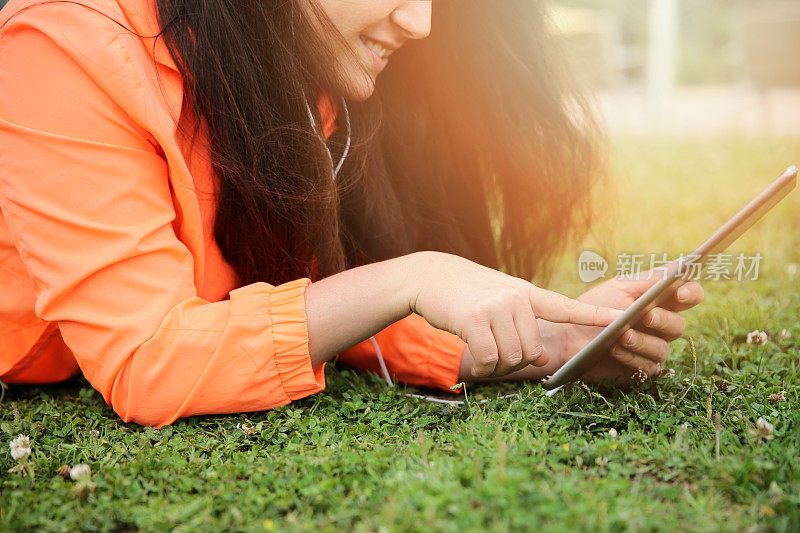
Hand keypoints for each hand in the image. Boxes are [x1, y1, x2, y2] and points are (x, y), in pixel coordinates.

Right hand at [407, 252, 623, 378]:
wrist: (429, 277)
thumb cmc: (465, 295)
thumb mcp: (500, 301)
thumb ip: (523, 326)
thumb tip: (539, 360)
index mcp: (527, 293)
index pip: (566, 306)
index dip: (595, 316)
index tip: (622, 318)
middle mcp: (516, 297)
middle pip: (532, 351)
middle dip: (515, 362)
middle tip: (495, 353)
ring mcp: (497, 305)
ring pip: (512, 358)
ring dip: (496, 366)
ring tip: (481, 350)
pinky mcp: (475, 318)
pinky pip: (490, 359)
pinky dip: (482, 366)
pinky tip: (472, 356)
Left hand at [553, 268, 703, 384]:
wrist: (567, 334)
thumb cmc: (594, 307)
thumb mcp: (619, 288)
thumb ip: (649, 279)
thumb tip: (679, 267)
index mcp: (661, 301)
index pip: (690, 296)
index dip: (691, 293)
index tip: (679, 292)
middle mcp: (661, 326)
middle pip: (679, 326)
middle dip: (663, 320)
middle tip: (646, 316)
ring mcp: (652, 348)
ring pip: (662, 349)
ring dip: (642, 341)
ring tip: (622, 335)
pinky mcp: (640, 368)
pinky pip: (646, 367)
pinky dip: (630, 357)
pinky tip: (615, 349)